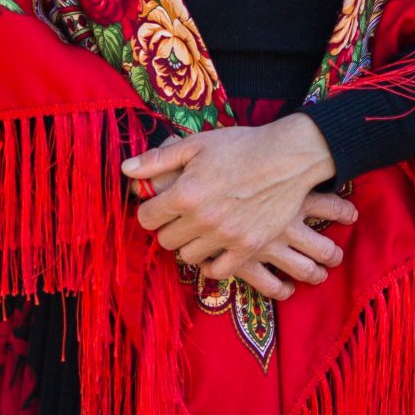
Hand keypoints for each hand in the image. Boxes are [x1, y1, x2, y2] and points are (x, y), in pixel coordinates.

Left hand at [124, 116, 346, 302]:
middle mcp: (202, 219)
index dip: (150, 210)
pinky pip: (218, 270)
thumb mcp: (196, 144)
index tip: (161, 204)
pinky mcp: (248, 247)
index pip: (146, 217)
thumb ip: (158, 160)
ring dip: (189, 244)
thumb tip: (126, 170)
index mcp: (185, 193)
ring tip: (200, 229)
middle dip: (169, 227)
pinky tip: (215, 247)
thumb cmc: (241, 146)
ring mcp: (226, 236)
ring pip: (187, 256)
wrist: (288, 157)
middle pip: (165, 240)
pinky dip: (213, 262)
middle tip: (182, 215)